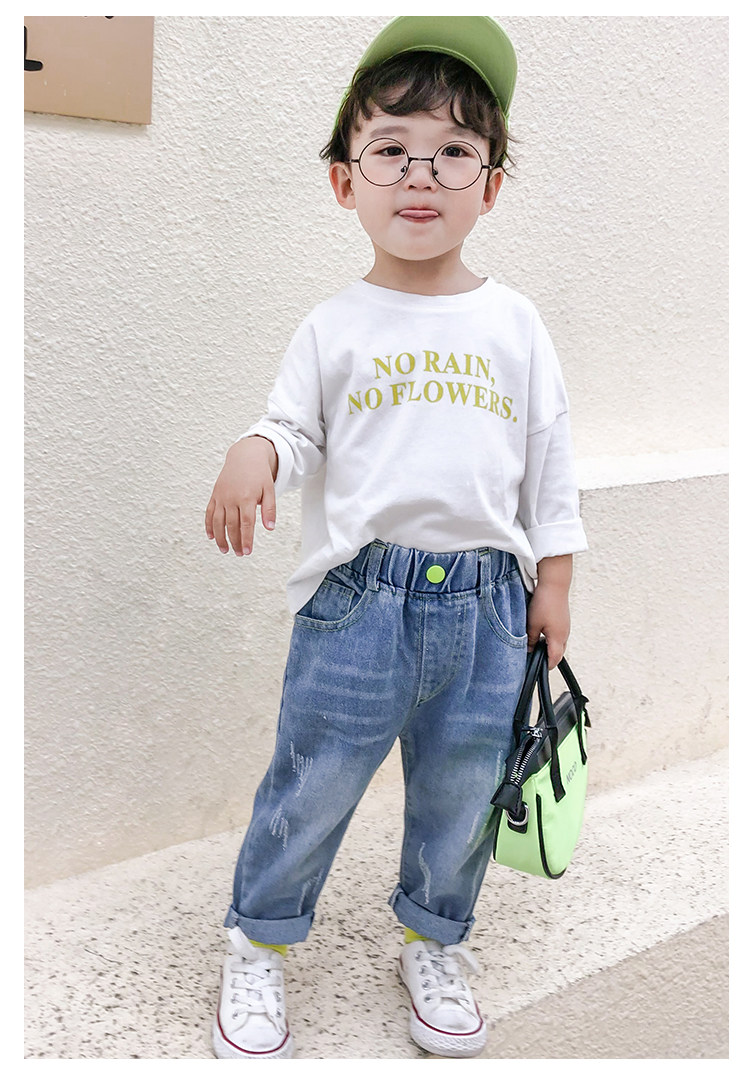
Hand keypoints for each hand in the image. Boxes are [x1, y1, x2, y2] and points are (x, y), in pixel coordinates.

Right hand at [205, 436, 277, 555]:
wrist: (245, 456)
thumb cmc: (259, 474)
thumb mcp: (269, 490)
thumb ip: (270, 509)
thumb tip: (269, 528)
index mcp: (246, 497)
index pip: (246, 524)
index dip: (246, 539)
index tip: (247, 551)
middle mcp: (231, 498)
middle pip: (232, 525)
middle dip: (235, 542)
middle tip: (240, 554)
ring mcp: (221, 497)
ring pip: (218, 522)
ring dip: (220, 538)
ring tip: (225, 550)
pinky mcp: (215, 495)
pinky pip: (209, 513)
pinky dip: (209, 525)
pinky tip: (211, 536)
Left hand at [527, 555, 571, 668]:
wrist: (555, 584)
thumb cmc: (545, 602)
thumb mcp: (532, 624)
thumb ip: (531, 640)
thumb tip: (530, 650)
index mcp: (558, 638)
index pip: (554, 660)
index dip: (545, 667)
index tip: (537, 669)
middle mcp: (564, 634)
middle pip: (558, 653)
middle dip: (547, 657)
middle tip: (534, 657)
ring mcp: (565, 626)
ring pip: (558, 643)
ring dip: (548, 646)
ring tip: (535, 643)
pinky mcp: (563, 620)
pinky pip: (558, 634)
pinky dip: (550, 637)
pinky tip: (540, 631)